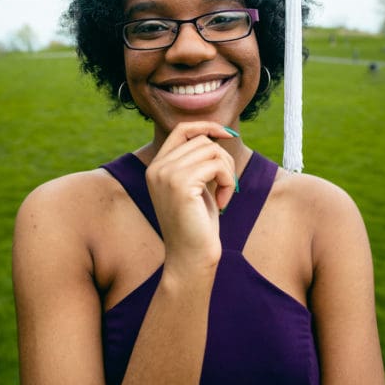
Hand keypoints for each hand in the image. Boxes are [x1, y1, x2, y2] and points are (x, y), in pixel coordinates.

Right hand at [146, 122, 236, 272]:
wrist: (190, 258)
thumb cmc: (197, 224)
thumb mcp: (195, 186)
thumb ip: (197, 161)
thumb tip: (216, 133)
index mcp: (156, 167)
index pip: (181, 130)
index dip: (206, 126)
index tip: (226, 133)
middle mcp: (157, 167)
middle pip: (203, 140)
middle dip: (224, 160)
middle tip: (227, 185)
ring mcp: (166, 175)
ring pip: (212, 150)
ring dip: (227, 171)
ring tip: (224, 194)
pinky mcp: (181, 184)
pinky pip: (218, 165)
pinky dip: (228, 181)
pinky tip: (223, 202)